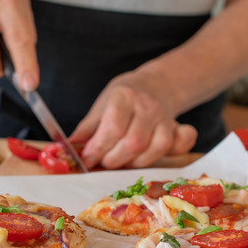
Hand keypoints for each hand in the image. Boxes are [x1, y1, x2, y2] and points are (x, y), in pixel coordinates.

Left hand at [70, 71, 197, 169]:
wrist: (155, 84)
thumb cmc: (124, 97)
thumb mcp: (101, 105)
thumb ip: (88, 128)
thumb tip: (69, 150)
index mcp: (124, 96)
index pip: (112, 127)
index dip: (98, 148)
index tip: (87, 159)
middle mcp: (147, 106)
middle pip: (133, 142)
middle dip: (114, 160)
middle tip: (103, 162)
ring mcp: (164, 118)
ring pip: (154, 149)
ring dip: (134, 163)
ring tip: (121, 161)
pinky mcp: (176, 128)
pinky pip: (179, 145)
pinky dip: (166, 154)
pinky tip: (149, 156)